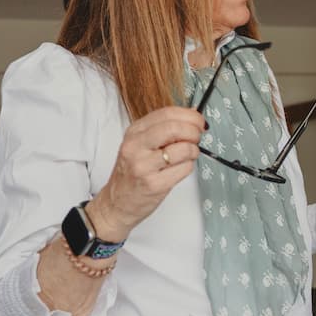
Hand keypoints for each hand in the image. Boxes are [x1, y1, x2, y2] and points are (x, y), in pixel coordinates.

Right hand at [86, 106, 204, 240]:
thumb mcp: (140, 144)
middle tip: (196, 138)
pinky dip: (188, 167)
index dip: (190, 116)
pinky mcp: (154, 184)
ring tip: (187, 156)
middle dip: (193, 132)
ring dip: (193, 151)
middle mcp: (136, 146)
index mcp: (134, 132)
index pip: (167, 113)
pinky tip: (179, 169)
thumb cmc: (131, 173)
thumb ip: (163, 129)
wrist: (116, 203)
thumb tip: (192, 116)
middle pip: (175, 128)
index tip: (198, 122)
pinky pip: (184, 169)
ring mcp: (143, 165)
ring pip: (184, 148)